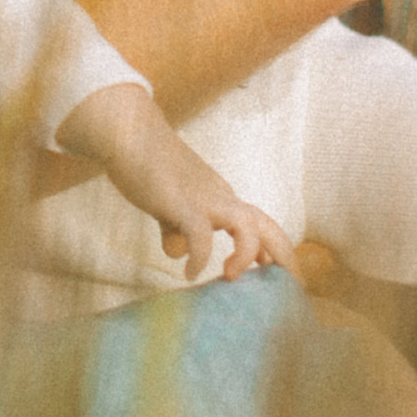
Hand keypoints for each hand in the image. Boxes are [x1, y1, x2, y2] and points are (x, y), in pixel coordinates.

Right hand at [61, 81, 299, 281]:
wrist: (128, 130)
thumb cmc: (146, 164)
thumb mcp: (169, 202)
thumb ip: (175, 227)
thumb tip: (177, 250)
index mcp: (221, 197)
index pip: (260, 225)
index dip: (273, 251)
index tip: (275, 277)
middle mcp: (220, 197)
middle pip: (267, 226)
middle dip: (283, 257)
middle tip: (289, 286)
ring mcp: (202, 198)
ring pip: (246, 225)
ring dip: (246, 254)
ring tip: (230, 276)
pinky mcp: (179, 202)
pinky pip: (199, 234)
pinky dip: (199, 257)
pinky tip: (189, 272)